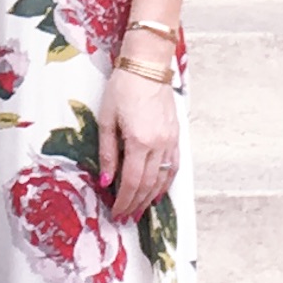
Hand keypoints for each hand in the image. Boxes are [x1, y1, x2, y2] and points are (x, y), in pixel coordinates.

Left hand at [102, 58, 180, 225]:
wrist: (147, 65)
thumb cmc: (122, 87)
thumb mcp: (107, 119)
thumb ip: (107, 153)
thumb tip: (106, 181)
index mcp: (139, 141)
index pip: (132, 182)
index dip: (124, 201)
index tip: (116, 213)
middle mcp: (159, 144)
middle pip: (148, 184)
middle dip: (136, 204)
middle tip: (126, 217)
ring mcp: (170, 140)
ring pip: (163, 178)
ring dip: (151, 197)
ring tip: (141, 209)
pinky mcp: (176, 134)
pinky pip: (173, 165)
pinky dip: (166, 181)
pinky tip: (159, 190)